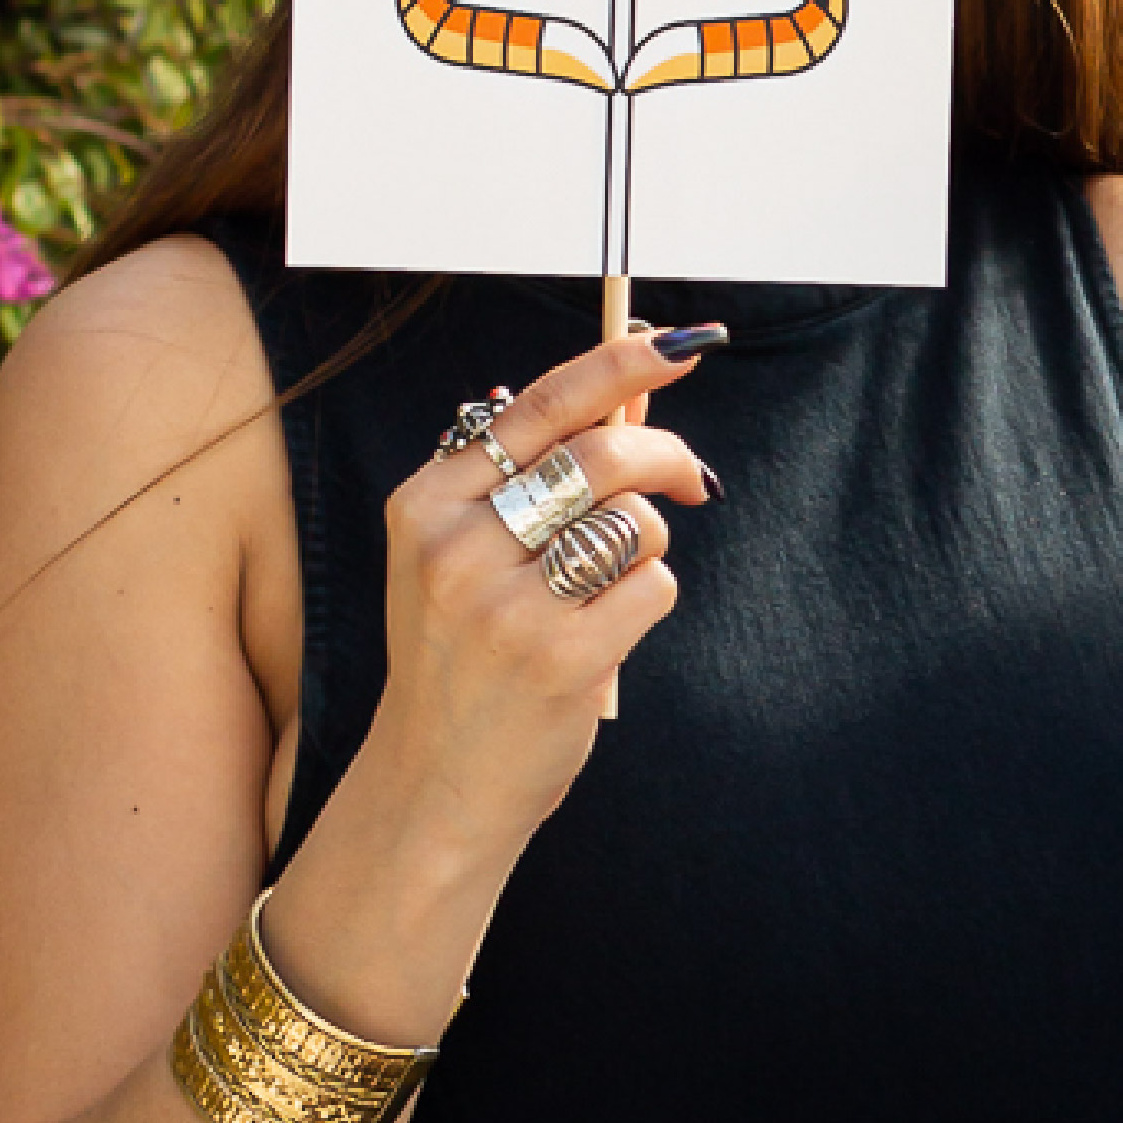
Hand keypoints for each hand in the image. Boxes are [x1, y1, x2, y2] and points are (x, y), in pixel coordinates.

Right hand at [354, 329, 716, 856]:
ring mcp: (504, 604)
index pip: (541, 405)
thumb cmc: (467, 655)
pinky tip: (606, 635)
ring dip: (648, 546)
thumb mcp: (467, 556)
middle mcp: (455, 546)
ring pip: (636, 522)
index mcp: (427, 504)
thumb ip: (535, 475)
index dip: (621, 361)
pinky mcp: (559, 658)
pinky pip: (654, 585)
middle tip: (695, 481)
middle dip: (668, 457)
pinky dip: (648, 600)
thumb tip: (633, 388)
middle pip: (603, 455)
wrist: (435, 780)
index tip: (684, 342)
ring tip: (606, 588)